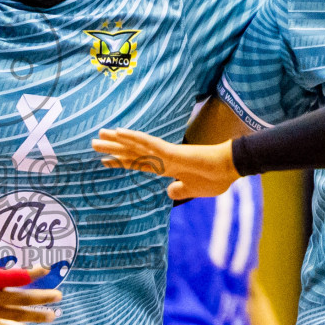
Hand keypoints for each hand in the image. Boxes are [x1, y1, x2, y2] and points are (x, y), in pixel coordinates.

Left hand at [91, 128, 238, 200]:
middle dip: (113, 148)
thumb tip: (169, 192)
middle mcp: (162, 158)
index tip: (105, 161)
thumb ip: (180, 190)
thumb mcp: (194, 190)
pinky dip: (133, 137)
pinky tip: (119, 132)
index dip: (121, 162)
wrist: (230, 169)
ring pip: (136, 145)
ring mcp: (165, 154)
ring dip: (117, 140)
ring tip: (99, 135)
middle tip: (94, 143)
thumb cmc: (215, 179)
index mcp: (166, 168)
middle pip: (132, 152)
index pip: (138, 164)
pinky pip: (148, 143)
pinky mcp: (171, 152)